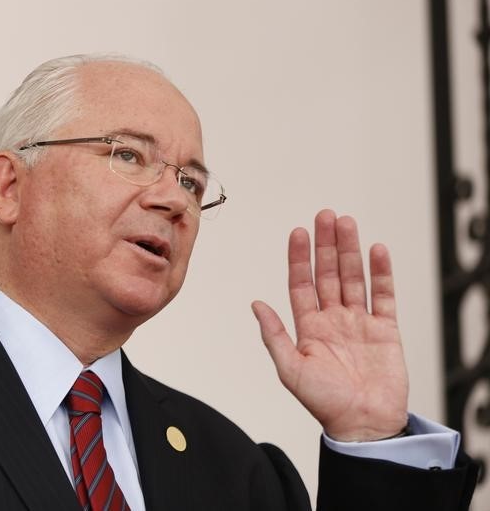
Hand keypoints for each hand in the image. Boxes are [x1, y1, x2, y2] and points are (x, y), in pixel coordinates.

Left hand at [251, 209, 408, 441]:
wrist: (364, 425)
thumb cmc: (324, 403)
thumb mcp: (290, 369)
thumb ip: (274, 335)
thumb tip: (255, 304)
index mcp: (309, 327)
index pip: (301, 284)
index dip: (299, 258)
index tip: (297, 233)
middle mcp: (333, 320)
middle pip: (329, 274)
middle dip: (326, 245)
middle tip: (325, 216)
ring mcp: (360, 322)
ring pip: (354, 278)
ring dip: (351, 251)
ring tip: (347, 223)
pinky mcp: (386, 330)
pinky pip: (384, 296)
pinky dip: (382, 273)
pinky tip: (377, 251)